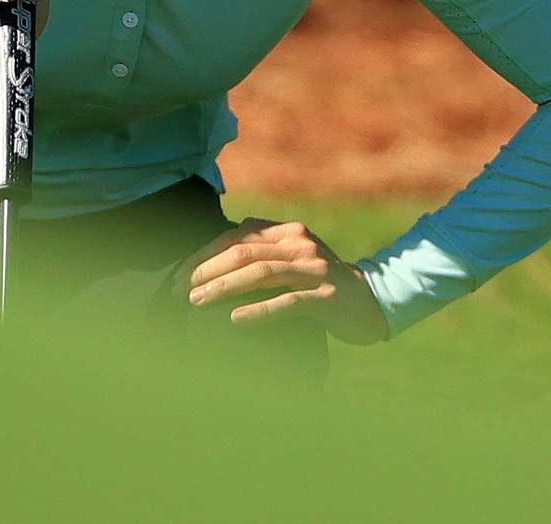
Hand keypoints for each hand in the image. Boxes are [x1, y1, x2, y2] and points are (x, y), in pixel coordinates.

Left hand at [178, 218, 389, 345]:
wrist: (371, 301)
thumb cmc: (320, 284)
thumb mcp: (293, 259)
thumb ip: (262, 253)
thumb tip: (210, 260)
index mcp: (289, 231)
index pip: (237, 235)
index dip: (204, 255)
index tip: (179, 277)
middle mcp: (301, 244)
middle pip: (244, 251)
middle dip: (206, 271)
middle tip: (180, 292)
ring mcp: (315, 269)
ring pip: (261, 273)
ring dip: (223, 287)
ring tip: (197, 302)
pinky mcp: (326, 296)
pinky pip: (287, 302)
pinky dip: (258, 310)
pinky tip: (234, 320)